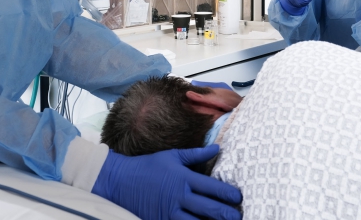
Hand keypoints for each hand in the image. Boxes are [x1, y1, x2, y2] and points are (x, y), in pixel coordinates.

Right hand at [93, 145, 241, 219]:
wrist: (120, 181)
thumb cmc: (149, 167)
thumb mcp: (173, 156)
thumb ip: (196, 154)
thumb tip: (217, 148)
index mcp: (184, 178)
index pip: (212, 187)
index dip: (228, 194)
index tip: (239, 197)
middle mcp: (179, 196)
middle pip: (208, 208)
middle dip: (226, 213)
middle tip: (239, 216)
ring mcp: (169, 212)